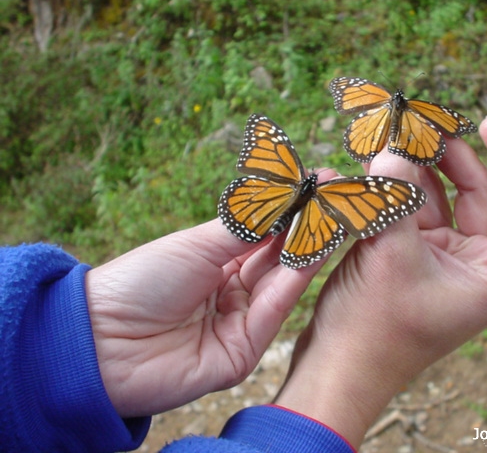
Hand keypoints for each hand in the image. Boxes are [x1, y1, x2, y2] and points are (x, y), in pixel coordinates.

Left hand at [85, 218, 327, 417]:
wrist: (101, 340)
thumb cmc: (141, 281)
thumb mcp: (198, 244)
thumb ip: (248, 227)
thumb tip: (289, 197)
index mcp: (215, 264)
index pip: (265, 234)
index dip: (292, 208)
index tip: (321, 180)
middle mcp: (232, 293)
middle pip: (279, 256)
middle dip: (309, 224)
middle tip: (340, 194)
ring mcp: (240, 322)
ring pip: (283, 280)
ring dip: (311, 246)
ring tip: (336, 213)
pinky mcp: (244, 351)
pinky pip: (275, 309)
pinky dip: (297, 277)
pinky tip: (316, 246)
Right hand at [274, 117, 486, 446]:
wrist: (338, 364)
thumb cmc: (375, 330)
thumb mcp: (390, 254)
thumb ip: (395, 195)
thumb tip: (392, 146)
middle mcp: (477, 262)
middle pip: (481, 190)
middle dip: (452, 155)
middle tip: (420, 125)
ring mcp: (443, 256)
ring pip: (442, 195)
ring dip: (419, 166)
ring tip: (394, 137)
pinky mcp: (411, 253)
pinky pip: (412, 208)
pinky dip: (398, 185)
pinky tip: (379, 163)